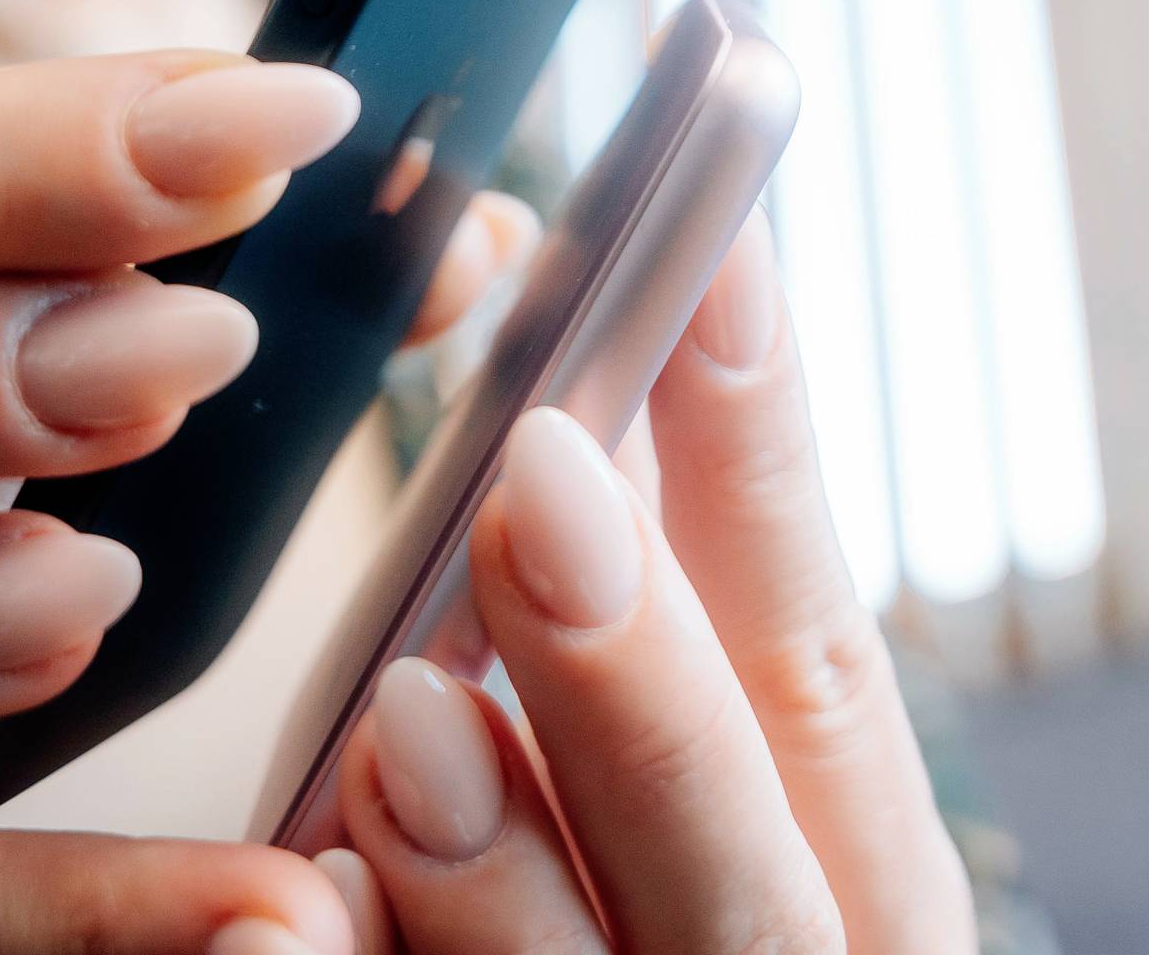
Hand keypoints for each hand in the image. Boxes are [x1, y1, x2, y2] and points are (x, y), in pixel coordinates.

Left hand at [323, 214, 977, 953]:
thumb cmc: (637, 922)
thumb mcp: (694, 795)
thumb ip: (655, 641)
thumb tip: (568, 412)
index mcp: (842, 877)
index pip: (824, 667)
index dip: (768, 467)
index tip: (715, 259)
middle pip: (745, 871)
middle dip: (645, 688)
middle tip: (546, 484)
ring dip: (495, 870)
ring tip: (407, 721)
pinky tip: (306, 902)